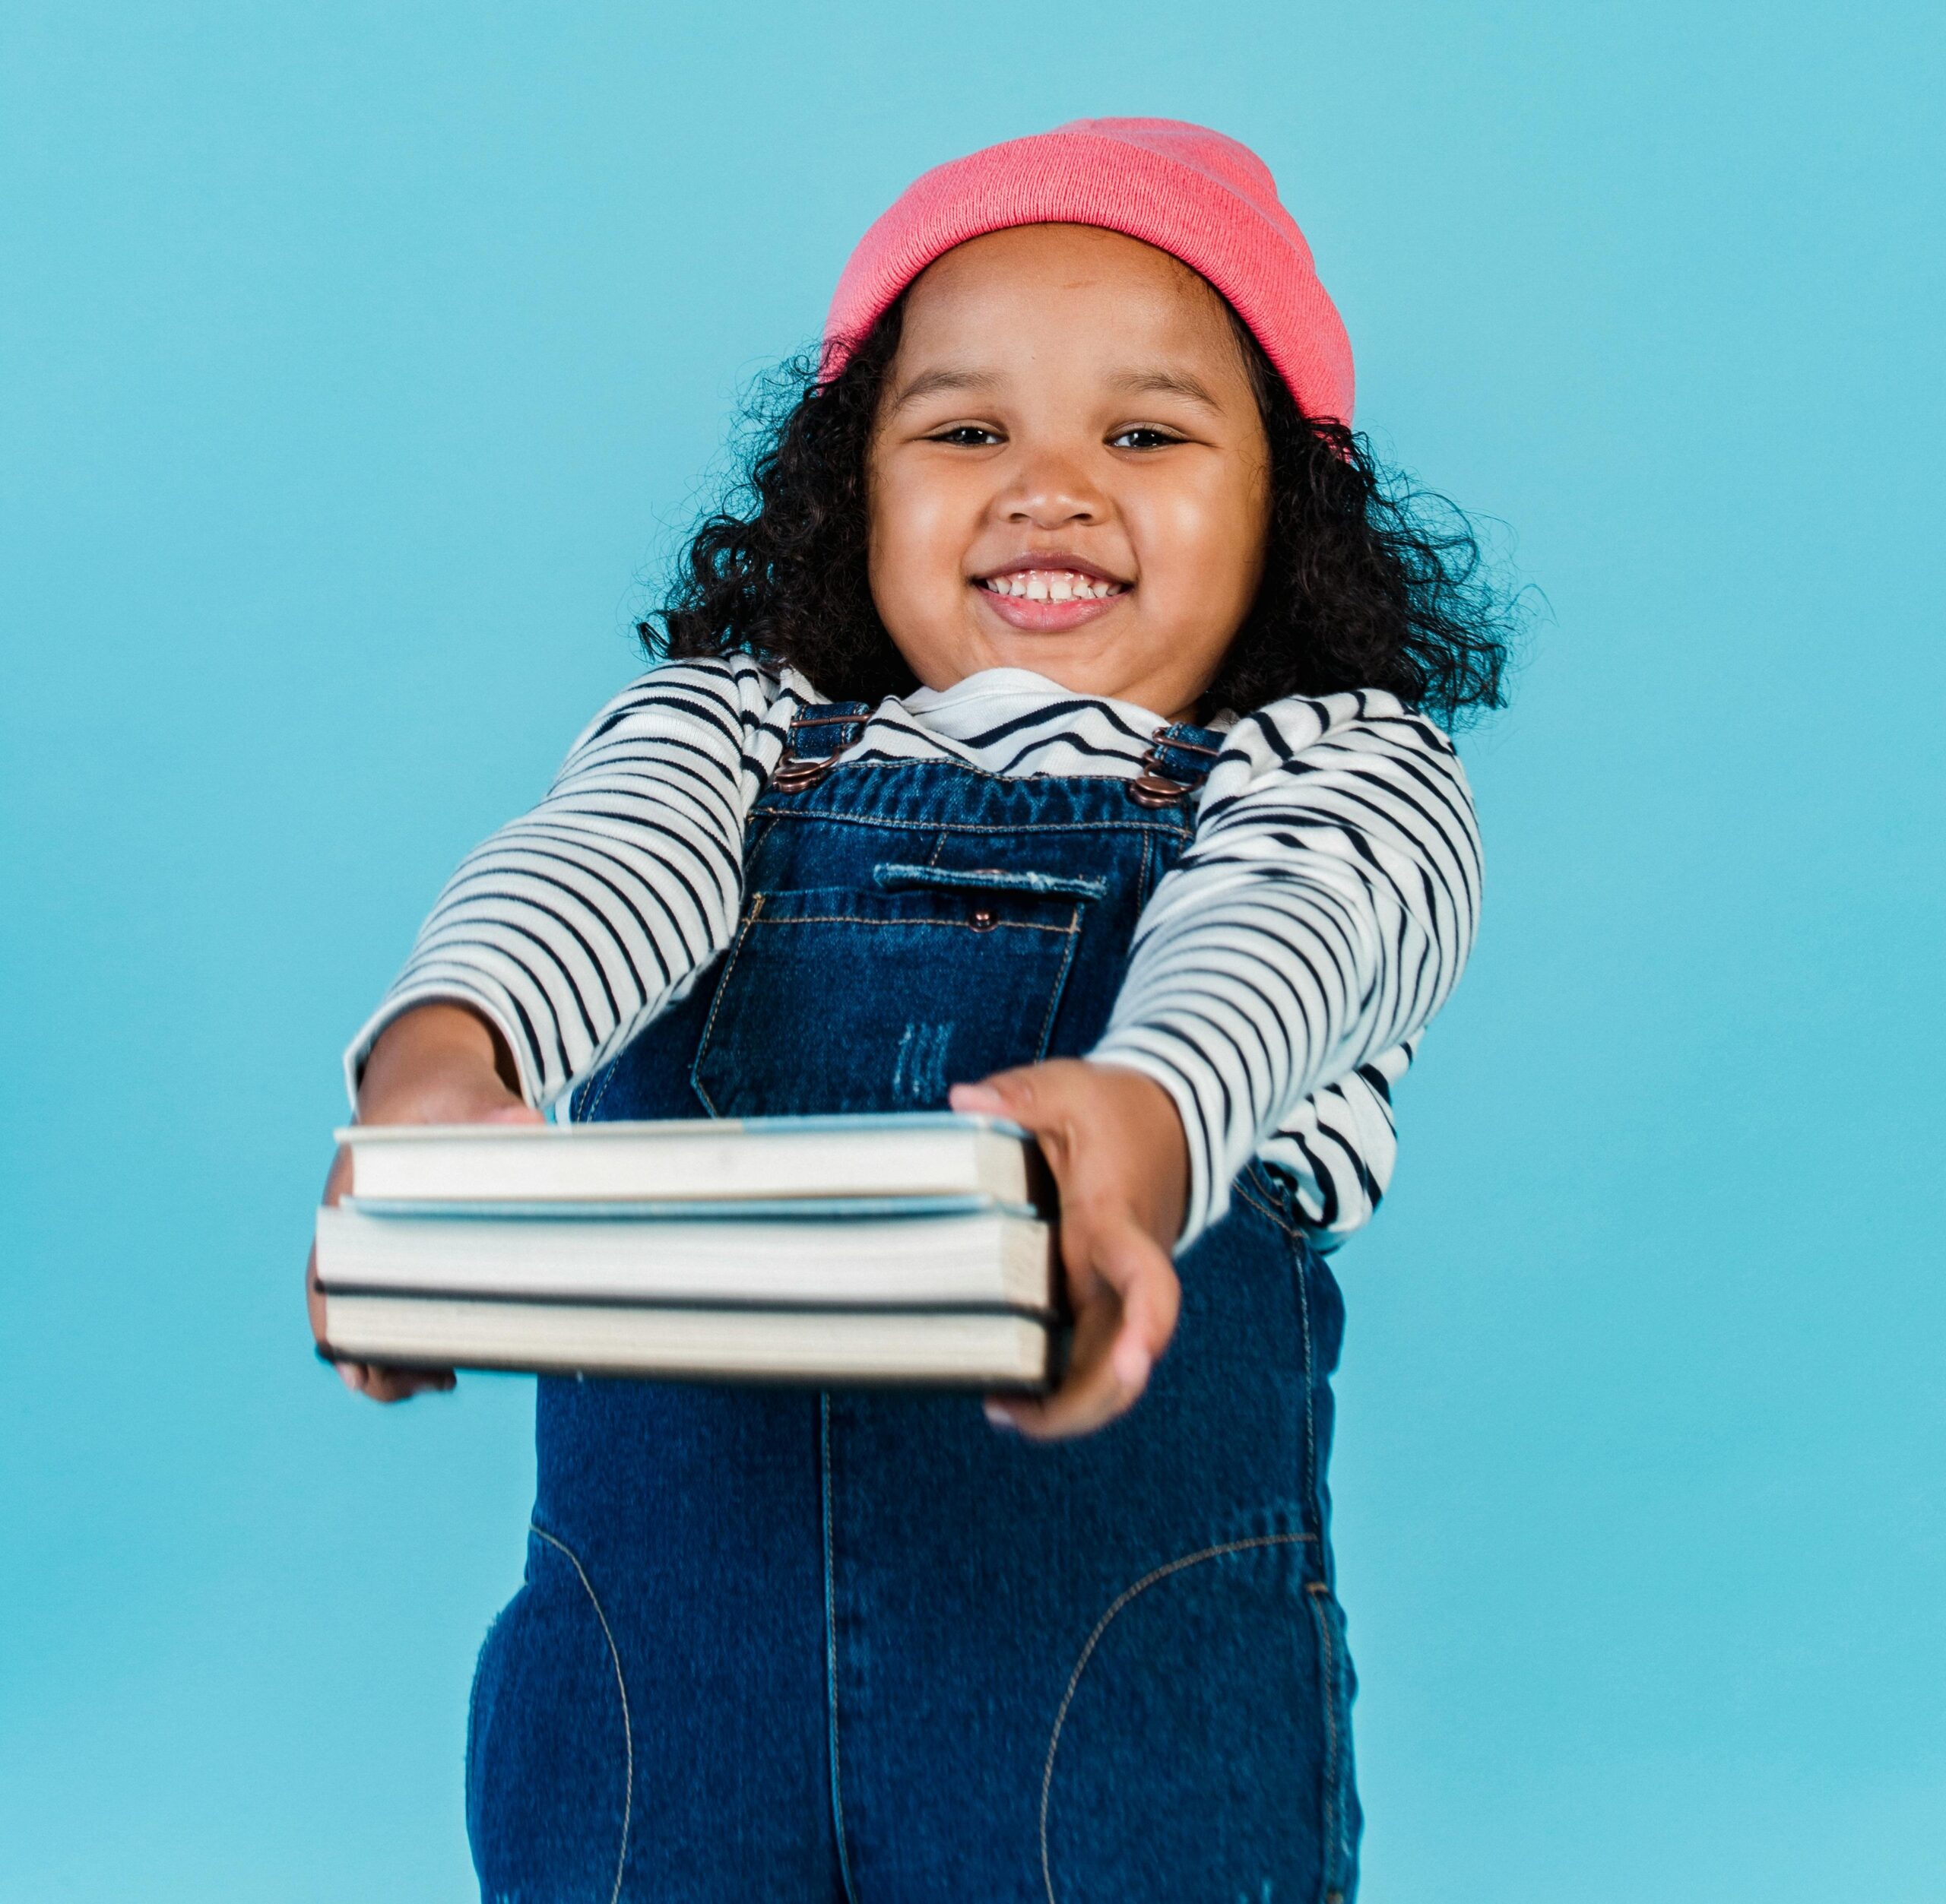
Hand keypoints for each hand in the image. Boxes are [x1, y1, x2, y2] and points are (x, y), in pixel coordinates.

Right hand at [308, 1002, 542, 1401]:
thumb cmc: (437, 1090)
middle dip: (380, 1356)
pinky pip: (402, 1304)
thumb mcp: (459, 1092)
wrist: (430, 1078)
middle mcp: (350, 1230)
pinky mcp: (405, 1251)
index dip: (341, 1328)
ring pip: (373, 1315)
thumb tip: (522, 1124)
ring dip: (400, 1357)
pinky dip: (419, 1335)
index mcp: (347, 1198)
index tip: (364, 1371)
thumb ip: (486, 1108)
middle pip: (347, 1310)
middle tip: (434, 1381)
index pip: (327, 1276)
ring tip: (445, 1378)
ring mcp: (375, 1246)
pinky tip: (452, 1360)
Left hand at [949, 1059, 1187, 1440]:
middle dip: (1082, 1403)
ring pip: (1109, 1371)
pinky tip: (1014, 1394)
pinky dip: (1064, 1387)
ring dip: (1068, 1408)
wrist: (1172, 1120)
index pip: (1144, 1278)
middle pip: (1123, 1357)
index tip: (1135, 1364)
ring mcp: (1120, 1291)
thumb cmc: (1117, 1110)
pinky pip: (1093, 1356)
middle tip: (1007, 1411)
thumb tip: (964, 1100)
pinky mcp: (1108, 1298)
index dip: (1145, 1325)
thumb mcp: (1068, 1088)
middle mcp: (1123, 1270)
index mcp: (1114, 1221)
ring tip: (1000, 1409)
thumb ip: (1019, 1096)